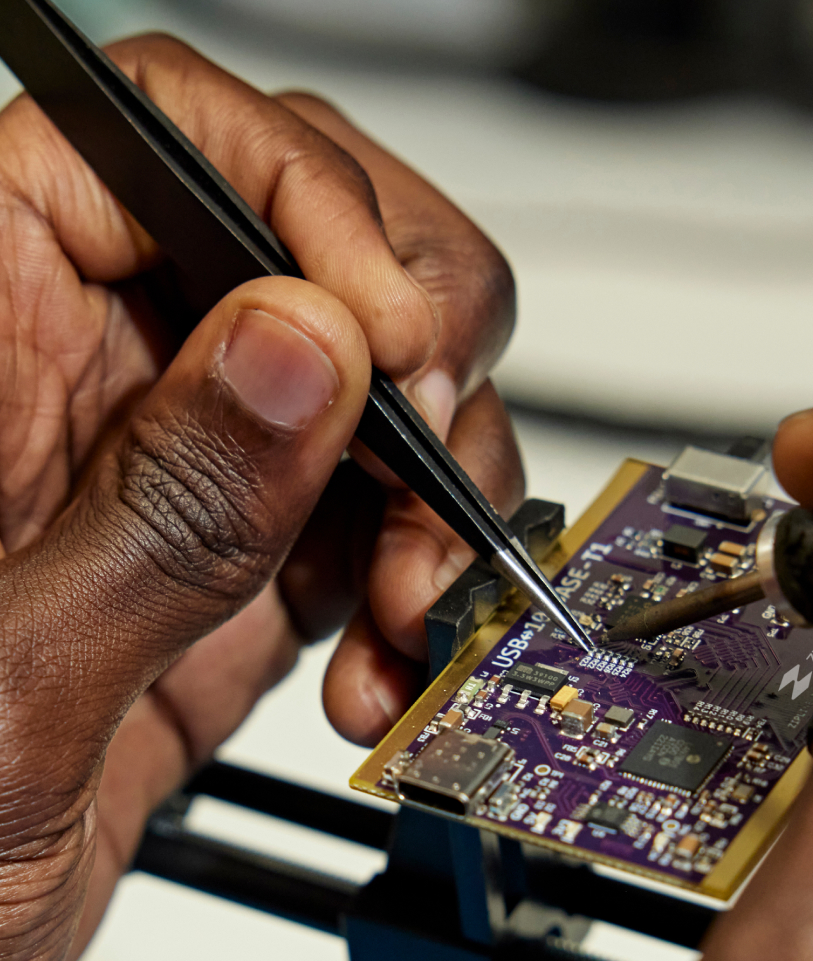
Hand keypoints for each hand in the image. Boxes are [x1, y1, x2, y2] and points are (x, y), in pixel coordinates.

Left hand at [0, 34, 520, 960]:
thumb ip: (159, 515)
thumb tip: (302, 351)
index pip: (152, 144)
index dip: (301, 199)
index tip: (391, 335)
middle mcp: (77, 397)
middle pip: (297, 255)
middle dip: (414, 357)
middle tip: (437, 465)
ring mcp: (165, 497)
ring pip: (364, 402)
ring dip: (436, 503)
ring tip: (416, 614)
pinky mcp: (227, 595)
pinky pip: (365, 538)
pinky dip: (421, 596)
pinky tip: (394, 666)